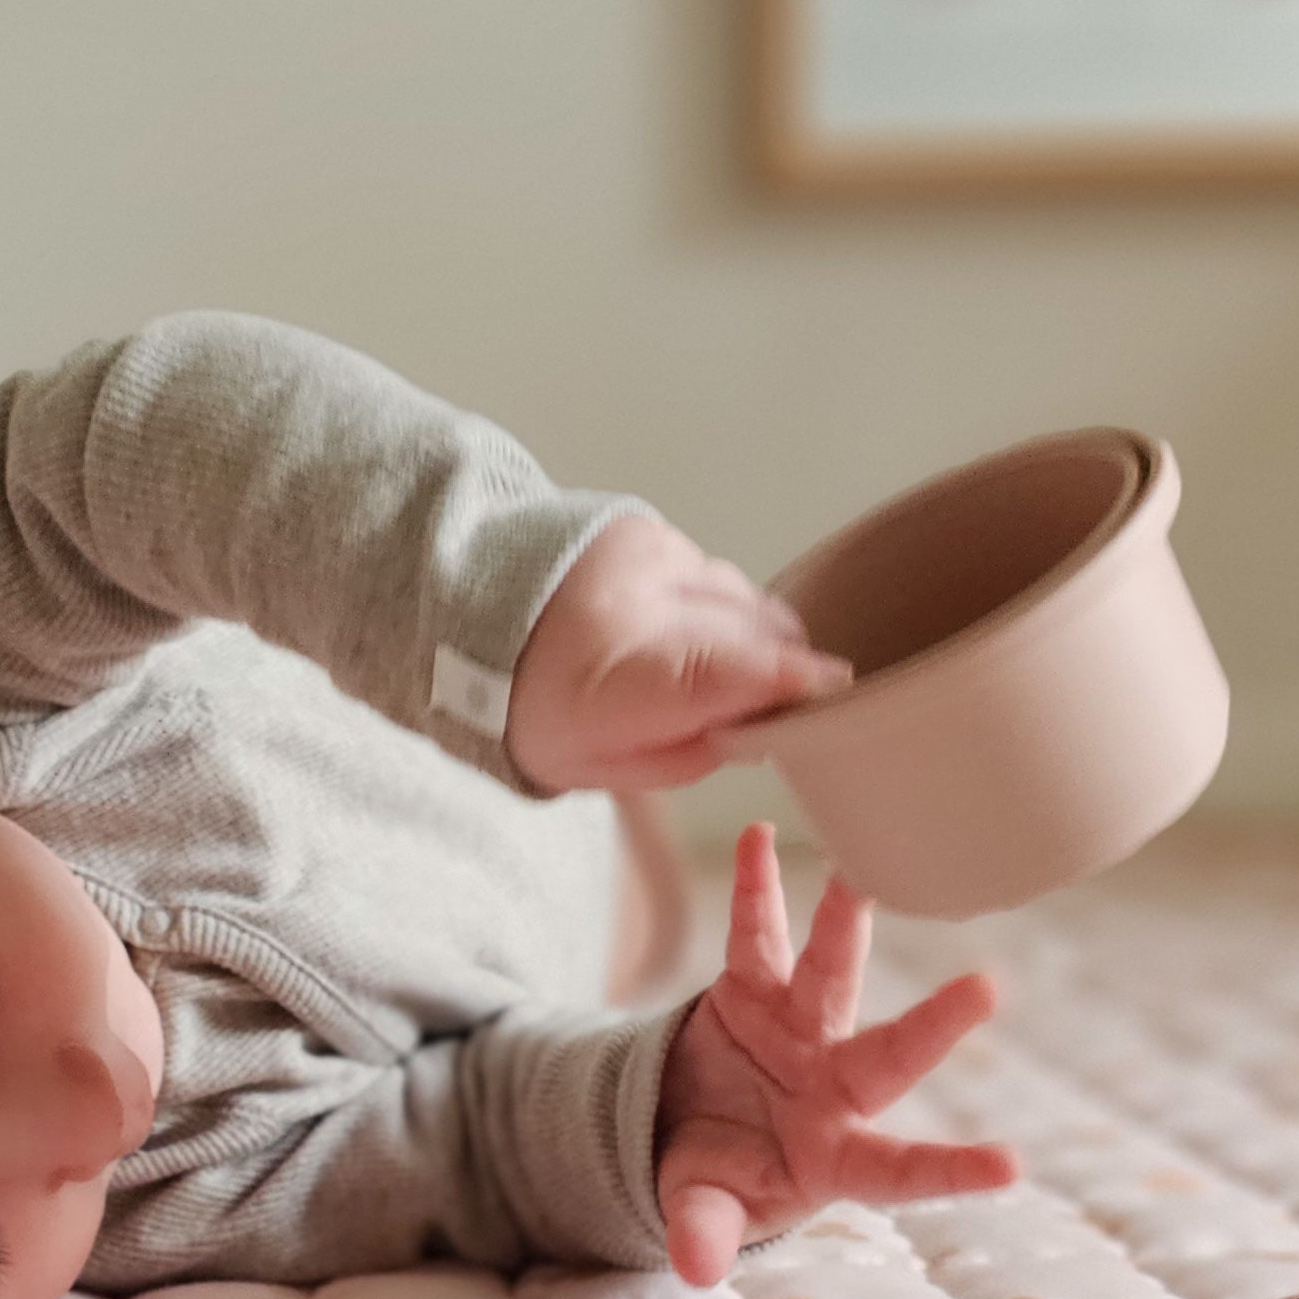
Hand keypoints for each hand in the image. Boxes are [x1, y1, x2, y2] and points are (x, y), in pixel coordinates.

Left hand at [507, 516, 844, 793]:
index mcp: (603, 686)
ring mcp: (641, 559)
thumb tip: (769, 723)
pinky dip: (716, 608)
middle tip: (756, 706)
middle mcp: (627, 607)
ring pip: (745, 599)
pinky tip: (675, 627)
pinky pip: (718, 576)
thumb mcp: (604, 767)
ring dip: (747, 638)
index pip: (709, 673)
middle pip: (750, 633)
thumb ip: (690, 754)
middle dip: (776, 671)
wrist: (467, 615)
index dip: (779, 680)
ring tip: (701, 666)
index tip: (830, 688)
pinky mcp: (648, 531)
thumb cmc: (539, 715)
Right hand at [654, 826, 1016, 1284]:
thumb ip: (705, 1230)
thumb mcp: (704, 1210)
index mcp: (833, 1154)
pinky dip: (757, 890)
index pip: (897, 1168)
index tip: (1012, 1166)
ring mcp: (799, 1030)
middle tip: (987, 987)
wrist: (682, 1125)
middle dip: (934, 1026)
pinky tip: (761, 836)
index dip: (949, 1169)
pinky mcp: (754, 990)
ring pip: (832, 974)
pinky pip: (756, 936)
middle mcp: (832, 1084)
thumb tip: (698, 1267)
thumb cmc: (716, 1181)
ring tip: (863, 872)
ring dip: (846, 924)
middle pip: (888, 1055)